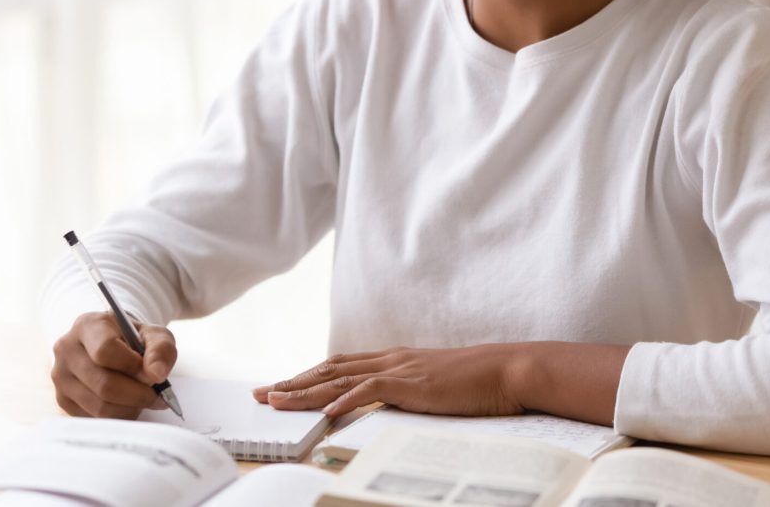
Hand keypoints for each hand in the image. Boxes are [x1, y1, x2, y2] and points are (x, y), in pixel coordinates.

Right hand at [51, 311, 177, 418]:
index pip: (106, 351)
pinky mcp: (63, 400)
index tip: (154, 376)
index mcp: (87, 325)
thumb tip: (157, 374)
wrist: (111, 347)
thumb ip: (161, 349)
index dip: (133, 367)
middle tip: (157, 396)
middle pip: (103, 384)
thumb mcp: (153, 335)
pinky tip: (128, 405)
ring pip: (99, 406)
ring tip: (143, 399)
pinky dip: (118, 417)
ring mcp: (61, 377)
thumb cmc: (133, 340)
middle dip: (137, 395)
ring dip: (130, 408)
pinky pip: (94, 418)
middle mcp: (67, 350)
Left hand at [252, 344, 527, 418]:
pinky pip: (370, 390)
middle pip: (328, 368)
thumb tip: (390, 404)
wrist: (508, 369)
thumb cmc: (477, 382)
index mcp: (394, 359)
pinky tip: (325, 411)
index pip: (339, 365)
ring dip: (304, 390)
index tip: (282, 385)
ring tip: (276, 400)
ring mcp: (399, 368)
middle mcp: (390, 359)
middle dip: (292, 381)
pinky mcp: (412, 382)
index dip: (307, 375)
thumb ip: (409, 390)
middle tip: (261, 393)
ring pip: (339, 378)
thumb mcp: (433, 385)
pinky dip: (344, 400)